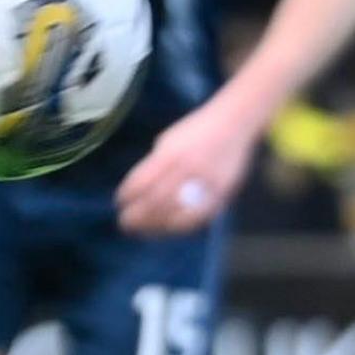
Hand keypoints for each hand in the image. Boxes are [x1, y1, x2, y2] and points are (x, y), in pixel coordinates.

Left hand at [116, 98, 257, 234]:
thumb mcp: (169, 140)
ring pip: (176, 214)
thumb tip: (139, 189)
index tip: (119, 203)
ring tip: (144, 230)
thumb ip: (155, 164)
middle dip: (137, 216)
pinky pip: (198, 216)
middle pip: (156, 202)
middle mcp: (187, 170)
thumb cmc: (197, 129)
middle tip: (125, 224)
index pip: (141, 182)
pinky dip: (181, 225)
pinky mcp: (221, 193)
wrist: (234, 123)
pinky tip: (170, 228)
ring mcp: (205, 183)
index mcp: (170, 154)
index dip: (127, 196)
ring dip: (156, 225)